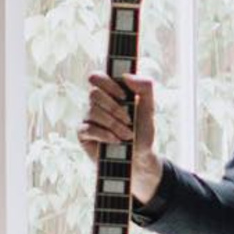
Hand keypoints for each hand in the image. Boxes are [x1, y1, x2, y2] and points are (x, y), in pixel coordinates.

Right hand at [79, 72, 163, 203]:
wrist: (140, 157)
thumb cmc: (142, 131)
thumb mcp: (150, 107)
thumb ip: (144, 87)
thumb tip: (126, 76)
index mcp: (110, 92)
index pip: (96, 77)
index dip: (108, 84)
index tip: (124, 96)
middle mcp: (96, 103)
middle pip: (93, 94)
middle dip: (114, 108)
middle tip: (129, 120)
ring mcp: (88, 118)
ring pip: (93, 112)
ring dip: (114, 125)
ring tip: (127, 135)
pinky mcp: (83, 134)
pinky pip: (88, 129)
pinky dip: (105, 135)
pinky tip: (116, 141)